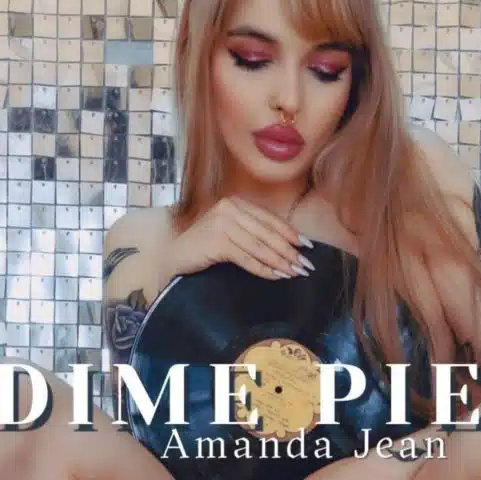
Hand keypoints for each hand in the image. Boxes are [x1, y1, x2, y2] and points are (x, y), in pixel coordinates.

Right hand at [166, 196, 315, 280]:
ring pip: (260, 246)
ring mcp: (222, 223)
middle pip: (267, 233)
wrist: (172, 257)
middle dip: (289, 251)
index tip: (308, 246)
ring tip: (295, 273)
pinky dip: (264, 269)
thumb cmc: (203, 248)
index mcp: (235, 203)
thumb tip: (288, 247)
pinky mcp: (217, 240)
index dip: (290, 233)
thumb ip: (252, 233)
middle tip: (306, 265)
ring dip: (280, 262)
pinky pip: (247, 258)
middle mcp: (229, 208)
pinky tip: (276, 276)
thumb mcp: (230, 233)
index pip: (270, 219)